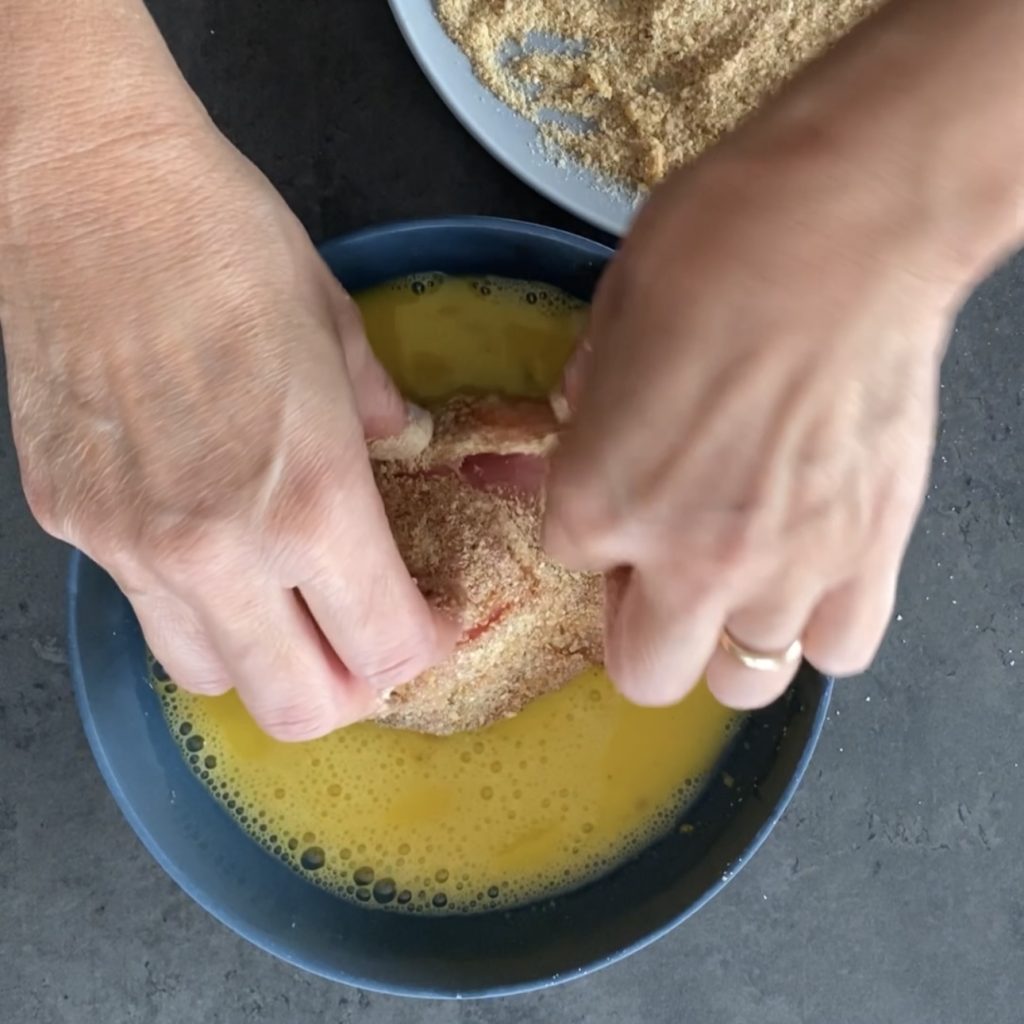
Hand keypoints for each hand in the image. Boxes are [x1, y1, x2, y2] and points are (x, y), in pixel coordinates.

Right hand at [1, 118, 454, 739]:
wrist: (89, 187)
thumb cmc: (226, 243)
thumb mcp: (339, 332)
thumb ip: (381, 420)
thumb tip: (400, 450)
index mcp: (309, 502)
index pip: (385, 649)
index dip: (424, 647)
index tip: (433, 618)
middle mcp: (217, 550)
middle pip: (296, 708)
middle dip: (350, 689)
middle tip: (369, 640)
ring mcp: (131, 547)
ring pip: (211, 677)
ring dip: (268, 662)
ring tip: (293, 608)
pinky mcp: (70, 524)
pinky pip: (144, 610)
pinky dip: (197, 609)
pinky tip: (219, 552)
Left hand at [545, 133, 965, 709]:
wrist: (852, 218)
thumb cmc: (718, 244)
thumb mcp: (610, 313)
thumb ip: (588, 399)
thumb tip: (584, 422)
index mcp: (601, 499)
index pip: (568, 556)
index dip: (589, 521)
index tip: (614, 487)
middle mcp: (687, 558)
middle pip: (643, 670)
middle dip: (638, 623)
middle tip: (657, 566)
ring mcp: (787, 568)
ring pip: (742, 679)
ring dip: (726, 633)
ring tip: (738, 571)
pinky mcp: (872, 553)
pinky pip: (838, 649)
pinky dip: (817, 624)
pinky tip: (808, 568)